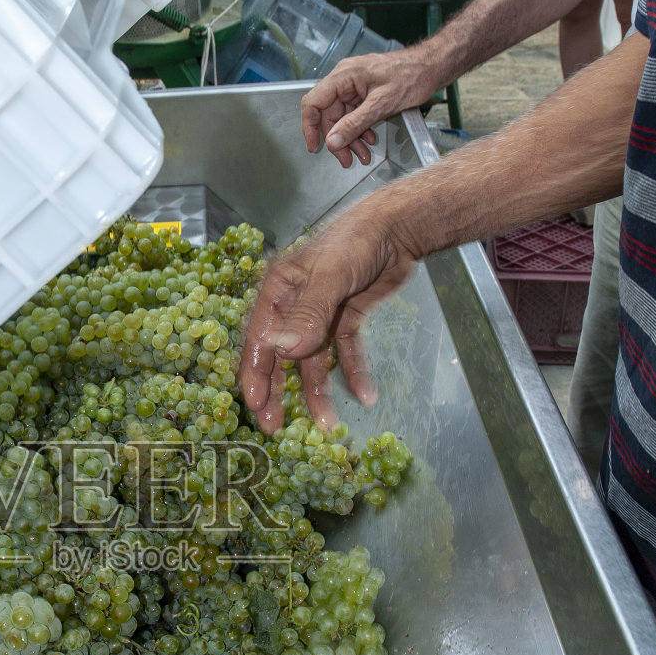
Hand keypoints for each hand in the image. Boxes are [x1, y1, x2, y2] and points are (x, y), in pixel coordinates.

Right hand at [239, 217, 417, 429]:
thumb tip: (285, 353)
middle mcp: (294, 306)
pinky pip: (345, 352)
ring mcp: (320, 314)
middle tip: (276, 427)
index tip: (257, 406)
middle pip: (281, 356)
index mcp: (278, 291)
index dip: (256, 375)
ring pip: (313, 361)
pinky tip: (364, 395)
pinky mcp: (346, 319)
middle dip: (279, 392)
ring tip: (327, 424)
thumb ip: (308, 315)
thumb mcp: (330, 277)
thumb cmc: (355, 241)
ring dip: (318, 391)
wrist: (399, 227)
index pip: (260, 339)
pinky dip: (353, 372)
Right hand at [302, 49, 441, 167]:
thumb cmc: (411, 75)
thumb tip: (332, 141)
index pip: (313, 102)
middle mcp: (344, 79)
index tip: (315, 147)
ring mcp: (354, 86)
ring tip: (362, 155)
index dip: (310, 127)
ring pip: (342, 118)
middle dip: (338, 140)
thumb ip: (354, 123)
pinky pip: (354, 114)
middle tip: (346, 159)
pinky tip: (369, 140)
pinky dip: (360, 130)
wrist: (430, 67)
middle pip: (329, 115)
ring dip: (351, 139)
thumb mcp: (381, 104)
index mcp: (343, 76)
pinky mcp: (363, 92)